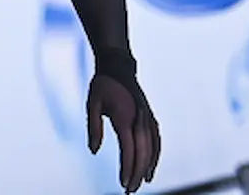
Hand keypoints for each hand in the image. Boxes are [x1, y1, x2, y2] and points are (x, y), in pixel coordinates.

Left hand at [87, 70, 160, 191]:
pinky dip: (156, 153)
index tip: (123, 184)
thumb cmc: (103, 84)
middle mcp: (140, 118)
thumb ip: (94, 127)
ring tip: (143, 182)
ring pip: (153, 147)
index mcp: (125, 116)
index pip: (129, 149)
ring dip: (149, 166)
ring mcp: (147, 117)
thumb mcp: (92, 103)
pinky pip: (156, 139)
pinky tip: (151, 165)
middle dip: (138, 173)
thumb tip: (94, 151)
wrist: (118, 66)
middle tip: (130, 190)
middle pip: (143, 152)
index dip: (127, 168)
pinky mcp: (149, 116)